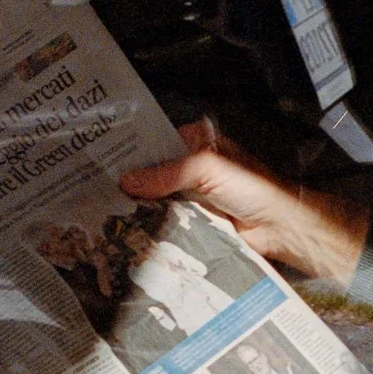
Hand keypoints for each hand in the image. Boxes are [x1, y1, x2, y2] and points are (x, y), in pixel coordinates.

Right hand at [121, 122, 370, 283]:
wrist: (280, 227)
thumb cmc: (251, 188)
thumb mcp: (206, 168)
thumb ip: (167, 173)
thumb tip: (126, 181)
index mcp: (196, 142)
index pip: (155, 143)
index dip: (131, 152)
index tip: (99, 161)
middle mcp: (191, 166)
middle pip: (152, 172)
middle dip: (129, 182)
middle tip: (92, 189)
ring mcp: (191, 195)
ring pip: (156, 198)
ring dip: (136, 207)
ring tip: (98, 211)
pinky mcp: (193, 221)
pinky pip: (165, 220)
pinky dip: (150, 225)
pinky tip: (124, 231)